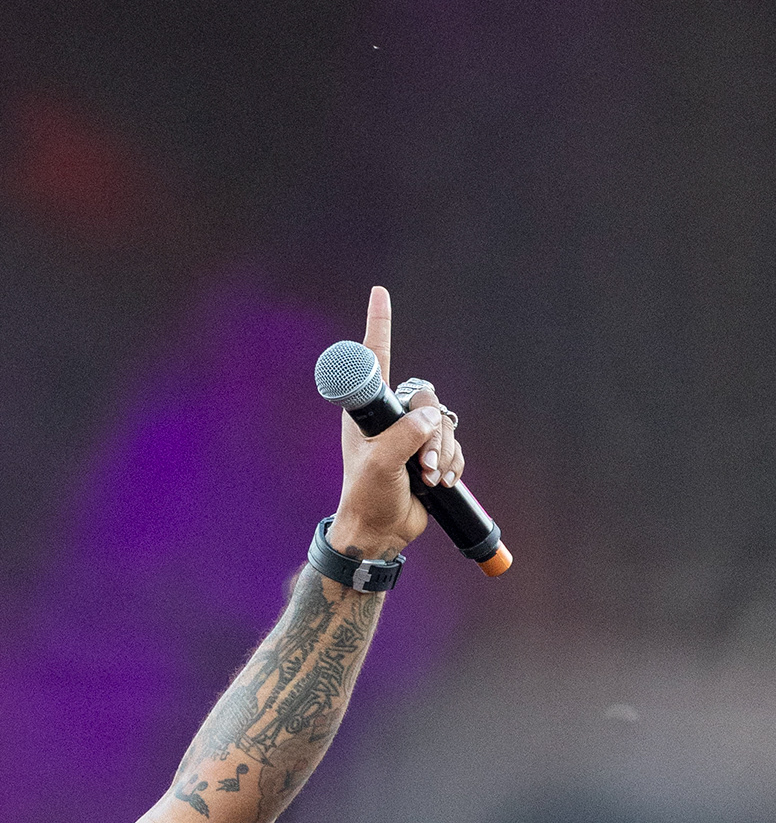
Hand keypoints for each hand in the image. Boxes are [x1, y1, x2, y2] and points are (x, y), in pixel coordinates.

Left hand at [329, 284, 465, 561]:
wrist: (380, 530)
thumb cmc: (367, 495)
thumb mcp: (381, 464)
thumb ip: (406, 436)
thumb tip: (430, 420)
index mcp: (368, 410)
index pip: (376, 359)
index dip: (379, 324)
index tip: (380, 291)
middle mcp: (390, 417)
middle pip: (426, 399)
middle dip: (431, 433)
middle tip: (421, 463)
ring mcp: (411, 434)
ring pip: (444, 424)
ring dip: (441, 454)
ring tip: (427, 479)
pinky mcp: (429, 452)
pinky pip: (454, 444)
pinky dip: (451, 464)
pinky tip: (438, 484)